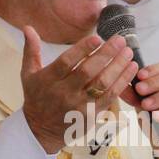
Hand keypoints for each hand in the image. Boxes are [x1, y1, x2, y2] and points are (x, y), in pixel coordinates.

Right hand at [20, 26, 136, 154]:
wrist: (40, 131)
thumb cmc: (36, 98)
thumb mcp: (28, 74)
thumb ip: (31, 50)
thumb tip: (28, 27)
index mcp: (49, 80)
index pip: (66, 62)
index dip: (82, 50)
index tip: (97, 38)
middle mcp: (64, 92)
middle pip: (87, 71)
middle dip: (106, 54)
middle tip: (121, 40)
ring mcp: (79, 105)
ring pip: (102, 84)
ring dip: (118, 67)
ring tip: (129, 53)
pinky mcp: (91, 115)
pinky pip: (110, 97)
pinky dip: (122, 83)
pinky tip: (131, 69)